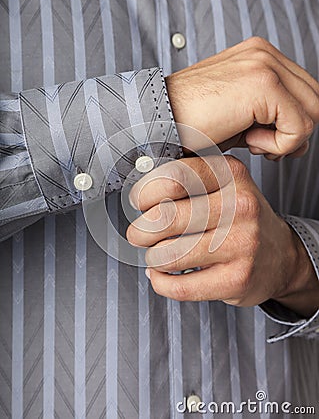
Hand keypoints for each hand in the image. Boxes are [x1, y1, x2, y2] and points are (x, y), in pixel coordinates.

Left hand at [127, 156, 318, 315]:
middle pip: (165, 217)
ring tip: (157, 255)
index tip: (138, 203)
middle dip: (140, 230)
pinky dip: (160, 282)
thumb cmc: (239, 218)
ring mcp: (241, 243)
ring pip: (168, 253)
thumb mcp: (221, 184)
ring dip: (152, 257)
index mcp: (230, 174)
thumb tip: (136, 193)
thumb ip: (184, 180)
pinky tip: (163, 275)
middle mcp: (239, 205)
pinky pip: (179, 285)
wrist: (280, 255)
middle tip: (140, 234)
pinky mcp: (238, 279)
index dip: (143, 193)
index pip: (172, 178)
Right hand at [166, 36, 318, 159]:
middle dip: (293, 132)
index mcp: (258, 57)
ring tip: (250, 143)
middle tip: (260, 145)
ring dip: (285, 139)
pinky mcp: (264, 84)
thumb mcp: (239, 119)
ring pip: (313, 112)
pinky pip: (299, 126)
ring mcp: (265, 65)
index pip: (304, 92)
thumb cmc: (191, 123)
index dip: (292, 124)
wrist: (158, 121)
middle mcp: (265, 54)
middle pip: (314, 100)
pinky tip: (248, 142)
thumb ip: (273, 122)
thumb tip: (301, 141)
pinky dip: (279, 145)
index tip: (263, 140)